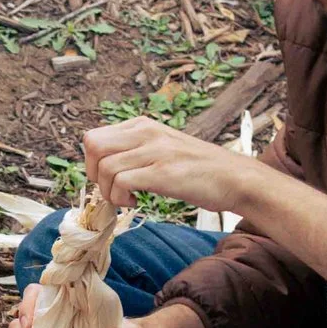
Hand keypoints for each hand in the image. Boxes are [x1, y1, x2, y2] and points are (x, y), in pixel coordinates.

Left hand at [82, 116, 265, 213]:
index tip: (108, 180)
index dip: (92, 164)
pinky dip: (121, 198)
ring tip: (127, 199)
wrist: (234, 178)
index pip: (94, 137)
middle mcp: (147, 132)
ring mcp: (155, 150)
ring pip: (105, 167)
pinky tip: (135, 202)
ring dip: (108, 192)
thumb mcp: (162, 149)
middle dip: (93, 175)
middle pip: (92, 146)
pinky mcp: (163, 172)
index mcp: (143, 125)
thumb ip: (135, 151)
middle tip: (111, 190)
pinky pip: (121, 182)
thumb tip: (102, 169)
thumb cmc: (197, 170)